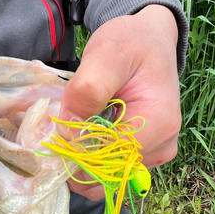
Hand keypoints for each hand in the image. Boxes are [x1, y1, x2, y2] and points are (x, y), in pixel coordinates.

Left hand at [60, 5, 180, 200]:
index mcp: (158, 124)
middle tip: (58, 125)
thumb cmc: (130, 43)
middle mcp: (161, 146)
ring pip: (105, 173)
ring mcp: (153, 153)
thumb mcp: (106, 55)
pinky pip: (109, 166)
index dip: (76, 153)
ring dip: (80, 155)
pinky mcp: (142, 152)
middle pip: (107, 171)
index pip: (110, 159)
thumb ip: (88, 90)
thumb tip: (68, 132)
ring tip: (73, 122)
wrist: (148, 40)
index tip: (53, 134)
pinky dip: (89, 154)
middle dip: (75, 156)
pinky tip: (83, 128)